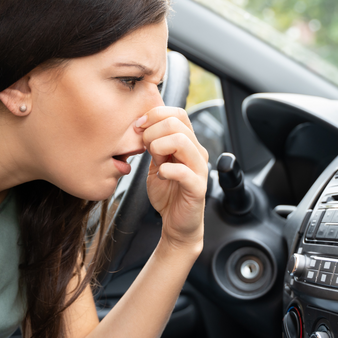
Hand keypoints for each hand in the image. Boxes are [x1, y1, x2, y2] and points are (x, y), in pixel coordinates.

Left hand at [137, 107, 208, 249]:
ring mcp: (199, 169)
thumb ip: (154, 145)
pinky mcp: (197, 188)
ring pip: (182, 141)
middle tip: (143, 146)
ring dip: (159, 146)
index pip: (178, 114)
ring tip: (154, 160)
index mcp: (188, 143)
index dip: (156, 114)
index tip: (138, 125)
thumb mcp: (156, 163)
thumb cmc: (167, 192)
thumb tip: (142, 126)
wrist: (176, 222)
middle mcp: (197, 152)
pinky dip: (166, 170)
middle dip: (152, 131)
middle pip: (177, 123)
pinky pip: (183, 171)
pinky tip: (161, 176)